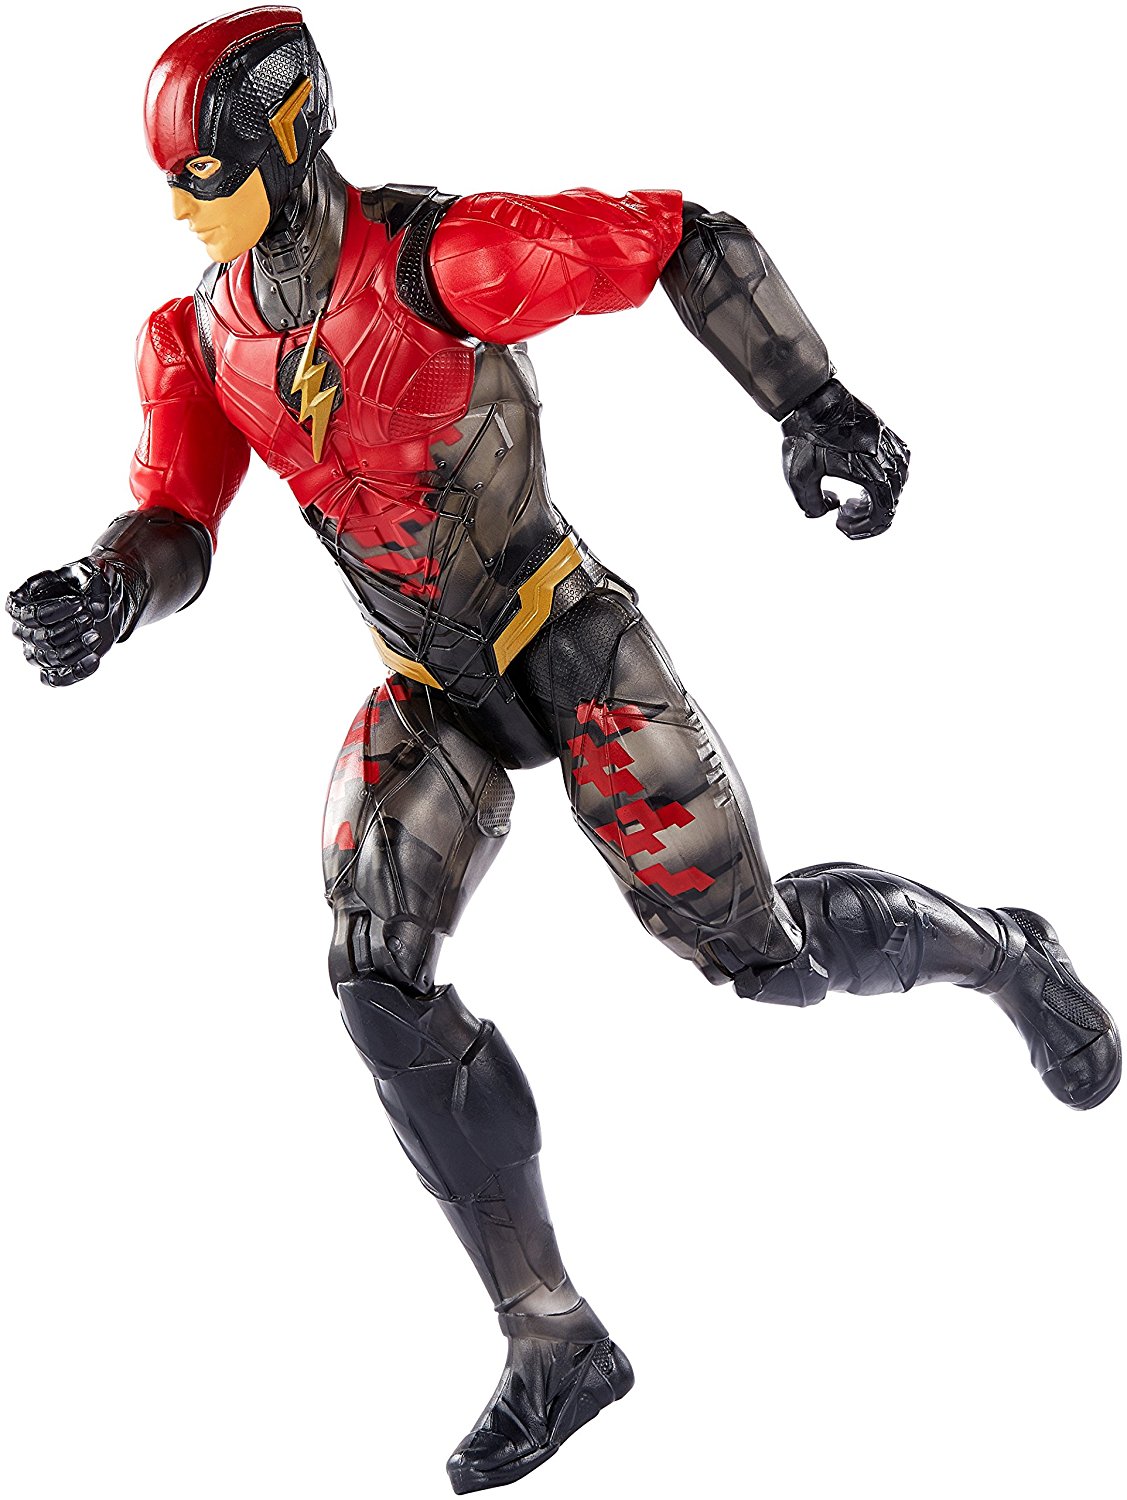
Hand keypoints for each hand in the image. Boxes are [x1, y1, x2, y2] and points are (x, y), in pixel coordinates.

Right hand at [7, 561, 116, 686]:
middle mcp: (25, 626)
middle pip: (39, 639)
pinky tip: (94, 660)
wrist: (109, 603)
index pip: (27, 614)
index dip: (54, 612)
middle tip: (91, 618)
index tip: (82, 603)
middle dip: (70, 630)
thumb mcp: (99, 573)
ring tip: (96, 637)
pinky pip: (55, 679)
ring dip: (76, 652)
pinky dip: (74, 674)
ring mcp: (38, 648)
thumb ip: (99, 577)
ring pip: (48, 660)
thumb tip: (98, 607)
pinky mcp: (55, 665)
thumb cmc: (94, 584)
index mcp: (26, 599)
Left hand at [781, 378, 909, 539]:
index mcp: (873, 474)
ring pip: (896, 487)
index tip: (840, 524)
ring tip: (849, 502)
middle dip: (865, 517)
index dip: (863, 529)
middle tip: (841, 515)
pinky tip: (862, 483)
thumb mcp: (800, 478)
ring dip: (875, 501)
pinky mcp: (890, 437)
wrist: (813, 399)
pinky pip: (898, 468)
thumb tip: (827, 512)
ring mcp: (893, 447)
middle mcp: (890, 461)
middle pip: (890, 504)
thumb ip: (812, 506)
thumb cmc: (806, 437)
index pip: (883, 516)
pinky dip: (883, 482)